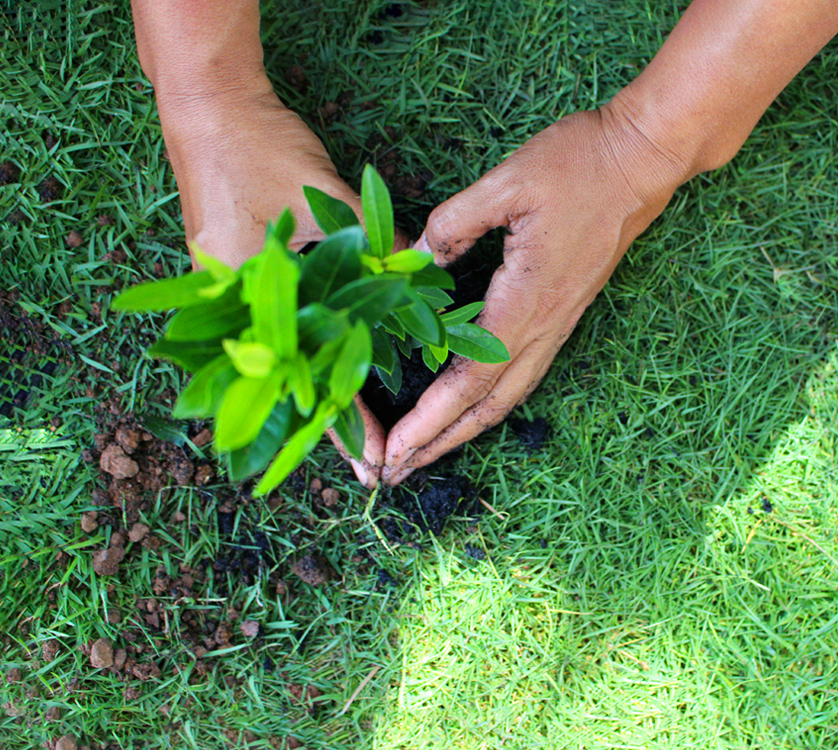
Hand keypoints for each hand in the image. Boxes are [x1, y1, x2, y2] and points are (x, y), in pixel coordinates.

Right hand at [161, 86, 406, 486]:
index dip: (344, 418)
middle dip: (331, 423)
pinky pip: (274, 331)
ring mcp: (227, 296)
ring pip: (282, 362)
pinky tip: (328, 374)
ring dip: (316, 395)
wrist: (208, 106)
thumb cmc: (261, 149)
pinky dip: (305, 354)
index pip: (307, 375)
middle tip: (371, 467)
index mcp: (248, 295)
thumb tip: (424, 283)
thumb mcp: (326, 202)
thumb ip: (374, 248)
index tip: (374, 457)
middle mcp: (231, 308)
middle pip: (289, 381)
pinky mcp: (233, 280)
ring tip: (354, 439)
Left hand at [382, 104, 690, 483]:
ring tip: (425, 452)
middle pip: (489, 405)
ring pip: (509, 395)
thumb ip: (454, 222)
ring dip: (464, 430)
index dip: (429, 420)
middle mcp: (546, 324)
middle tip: (395, 473)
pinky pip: (523, 372)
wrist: (641, 161)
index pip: (470, 378)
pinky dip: (489, 401)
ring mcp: (559, 322)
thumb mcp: (507, 181)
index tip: (392, 451)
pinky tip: (469, 405)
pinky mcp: (564, 311)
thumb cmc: (578, 163)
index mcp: (527, 299)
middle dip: (440, 443)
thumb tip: (415, 260)